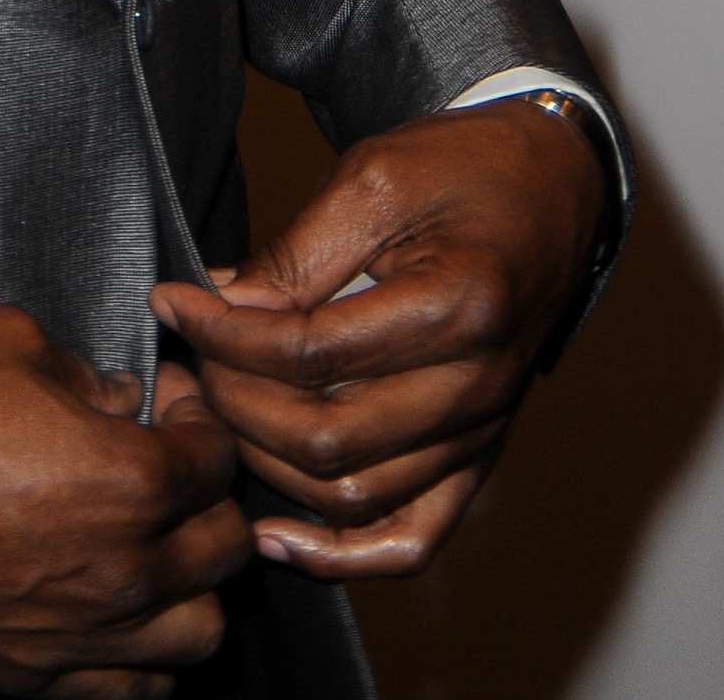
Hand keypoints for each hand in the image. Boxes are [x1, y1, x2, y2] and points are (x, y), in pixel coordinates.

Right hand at [0, 302, 251, 696]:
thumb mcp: (2, 338)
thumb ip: (78, 367)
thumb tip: (116, 395)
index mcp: (126, 481)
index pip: (215, 459)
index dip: (198, 416)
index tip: (170, 400)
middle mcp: (121, 572)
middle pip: (225, 549)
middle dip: (208, 498)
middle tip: (168, 465)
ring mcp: (80, 636)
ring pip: (197, 634)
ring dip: (192, 587)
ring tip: (155, 548)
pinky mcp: (34, 677)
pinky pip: (136, 690)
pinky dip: (145, 655)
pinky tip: (117, 613)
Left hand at [149, 102, 606, 578]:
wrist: (550, 189)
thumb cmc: (463, 169)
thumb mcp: (374, 176)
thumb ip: (298, 252)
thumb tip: (223, 305)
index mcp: (458, 307)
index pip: (311, 352)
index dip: (225, 335)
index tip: (173, 303)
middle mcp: (477, 388)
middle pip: (327, 438)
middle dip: (234, 401)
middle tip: (186, 357)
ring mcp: (481, 434)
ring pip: (353, 496)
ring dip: (266, 465)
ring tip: (213, 410)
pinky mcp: (477, 457)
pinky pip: (410, 538)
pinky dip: (340, 554)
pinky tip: (276, 531)